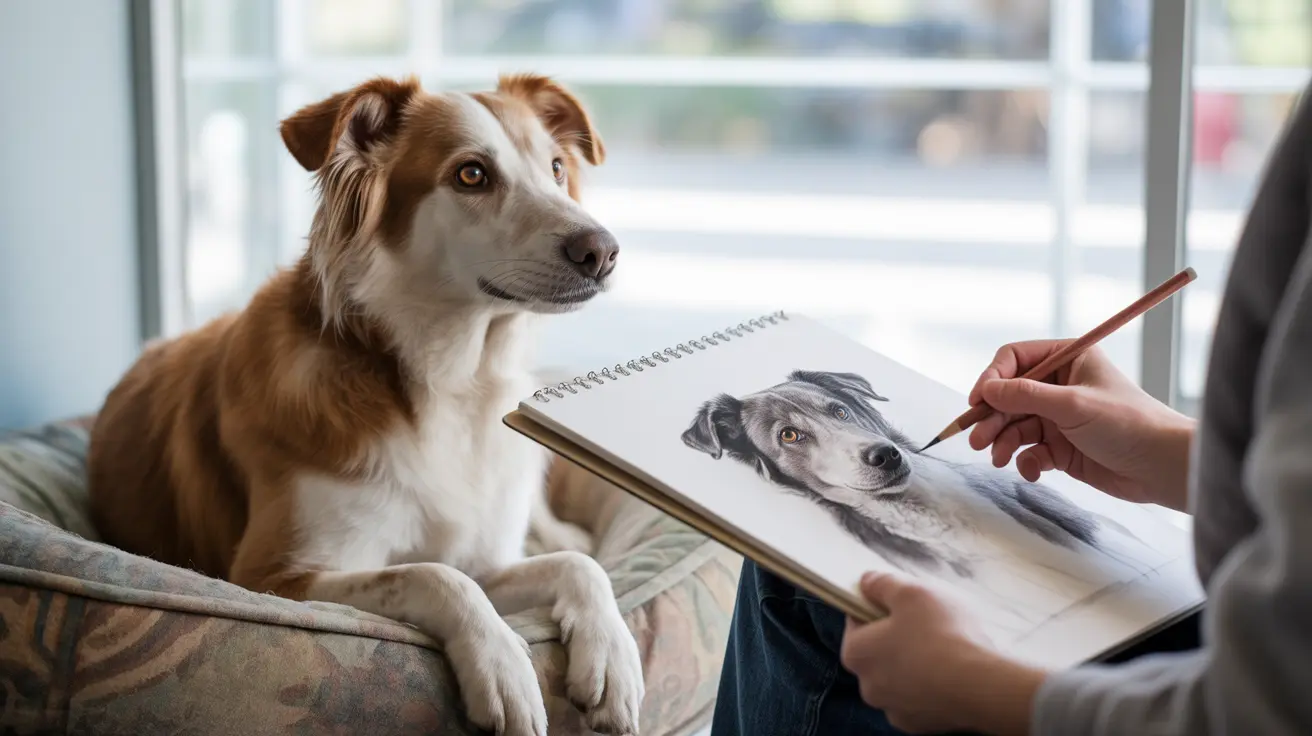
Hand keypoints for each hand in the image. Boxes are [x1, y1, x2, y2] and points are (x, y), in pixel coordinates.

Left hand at [840, 572, 1045, 735]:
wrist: (981, 686)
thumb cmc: (940, 634)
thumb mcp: (911, 592)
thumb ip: (883, 584)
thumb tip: (866, 582)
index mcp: (856, 654)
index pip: (856, 622)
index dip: (876, 606)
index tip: (899, 601)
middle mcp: (868, 687)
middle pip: (879, 652)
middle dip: (898, 636)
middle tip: (926, 621)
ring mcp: (896, 709)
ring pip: (902, 676)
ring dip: (916, 662)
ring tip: (946, 646)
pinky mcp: (923, 724)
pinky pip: (924, 697)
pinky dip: (934, 685)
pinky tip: (954, 671)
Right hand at [967, 341, 1194, 510]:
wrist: (1163, 468)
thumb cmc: (1129, 424)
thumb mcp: (1073, 404)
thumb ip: (1025, 396)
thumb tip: (987, 390)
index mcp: (1068, 359)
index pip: (1014, 359)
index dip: (992, 378)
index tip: (977, 402)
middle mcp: (1060, 385)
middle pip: (1009, 396)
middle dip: (992, 418)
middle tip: (977, 440)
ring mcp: (1059, 417)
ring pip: (1015, 425)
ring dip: (1003, 442)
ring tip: (998, 458)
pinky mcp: (1062, 447)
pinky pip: (1030, 450)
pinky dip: (1025, 461)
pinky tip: (1033, 470)